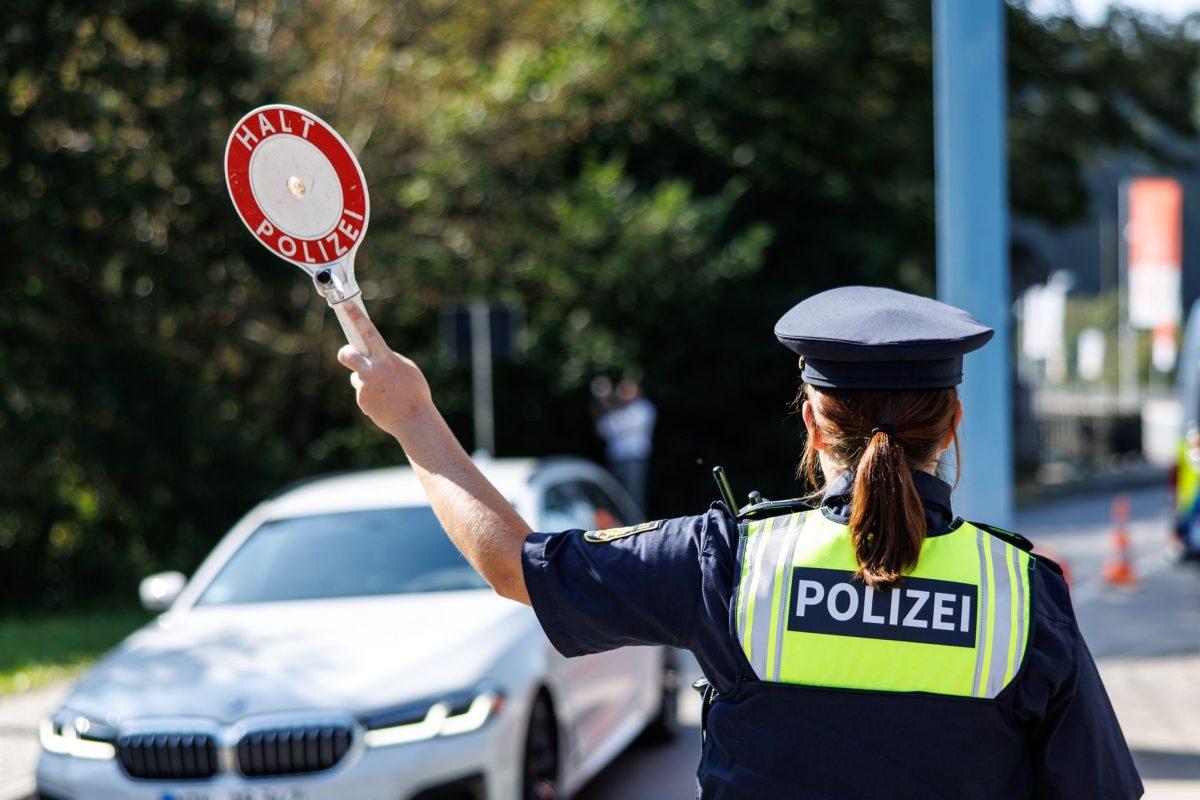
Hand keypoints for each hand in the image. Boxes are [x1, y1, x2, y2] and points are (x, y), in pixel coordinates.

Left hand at [336, 303, 433, 436]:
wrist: (414, 420)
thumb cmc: (415, 393)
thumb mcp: (407, 369)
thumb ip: (389, 359)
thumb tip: (373, 357)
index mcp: (387, 359)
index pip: (369, 333)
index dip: (357, 317)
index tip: (346, 305)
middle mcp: (373, 371)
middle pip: (347, 354)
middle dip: (346, 353)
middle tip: (351, 355)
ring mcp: (366, 386)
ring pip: (357, 376)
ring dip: (366, 381)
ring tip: (385, 392)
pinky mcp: (362, 400)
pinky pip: (362, 392)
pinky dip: (370, 396)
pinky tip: (384, 402)